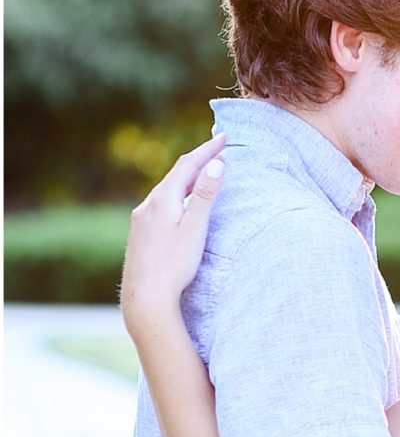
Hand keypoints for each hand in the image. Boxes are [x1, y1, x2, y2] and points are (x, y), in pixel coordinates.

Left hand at [120, 135, 225, 340]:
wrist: (145, 299)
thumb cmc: (174, 265)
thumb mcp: (195, 228)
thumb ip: (205, 195)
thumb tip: (215, 164)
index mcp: (162, 200)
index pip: (187, 165)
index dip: (206, 150)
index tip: (223, 137)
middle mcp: (147, 206)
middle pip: (174, 175)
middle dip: (196, 161)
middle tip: (214, 150)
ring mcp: (140, 221)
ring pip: (165, 191)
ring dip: (184, 179)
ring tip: (200, 174)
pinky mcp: (138, 235)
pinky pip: (158, 206)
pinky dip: (174, 196)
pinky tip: (179, 206)